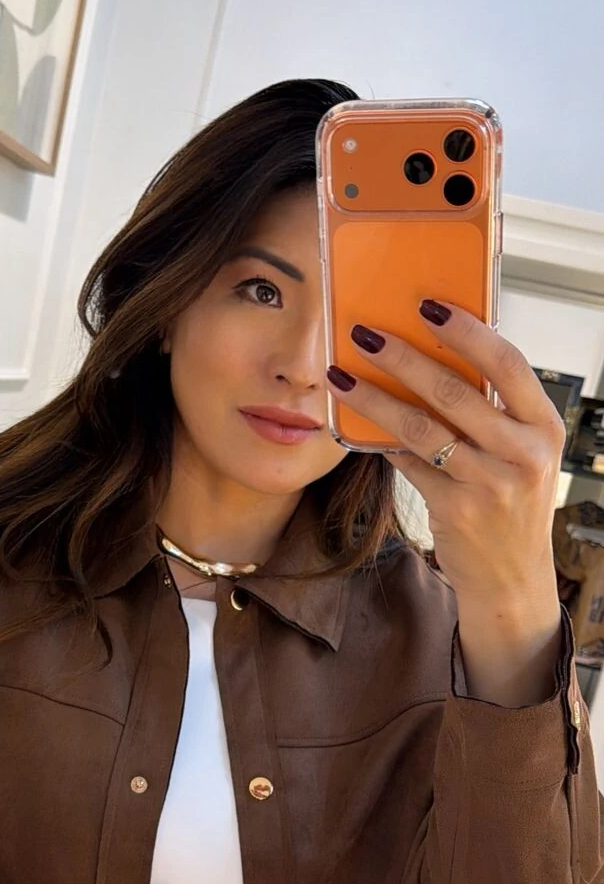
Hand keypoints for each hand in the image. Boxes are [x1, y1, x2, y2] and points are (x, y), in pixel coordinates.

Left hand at [327, 300, 565, 606]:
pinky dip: (383, 443)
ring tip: (341, 377)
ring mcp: (490, 483)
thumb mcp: (519, 453)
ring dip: (375, 398)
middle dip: (403, 357)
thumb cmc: (510, 505)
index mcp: (543, 426)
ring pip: (422, 428)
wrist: (511, 577)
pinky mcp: (457, 509)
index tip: (428, 306)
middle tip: (365, 334)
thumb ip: (491, 412)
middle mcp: (523, 452)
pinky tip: (357, 426)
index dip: (467, 330)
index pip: (507, 363)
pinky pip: (410, 464)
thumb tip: (434, 357)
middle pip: (456, 391)